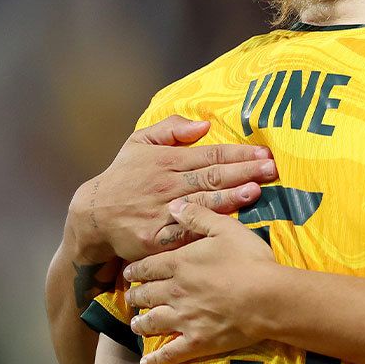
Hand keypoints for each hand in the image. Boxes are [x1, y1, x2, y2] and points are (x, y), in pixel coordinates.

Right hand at [64, 115, 277, 263]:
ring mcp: (162, 213)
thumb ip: (171, 129)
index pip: (209, 155)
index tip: (263, 153)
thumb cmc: (123, 176)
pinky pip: (185, 234)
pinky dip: (205, 230)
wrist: (93, 215)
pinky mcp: (155, 239)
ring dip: (230, 198)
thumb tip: (204, 124)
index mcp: (167, 161)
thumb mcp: (139, 142)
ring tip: (255, 191)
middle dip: (243, 172)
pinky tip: (227, 226)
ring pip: (201, 204)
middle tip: (271, 169)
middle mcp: (166, 185)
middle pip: (211, 178)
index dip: (238, 154)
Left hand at [123, 199, 279, 363]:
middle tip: (131, 297)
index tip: (128, 274)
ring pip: (152, 322)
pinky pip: (170, 353)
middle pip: (145, 295)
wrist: (268, 297)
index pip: (147, 267)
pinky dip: (156, 360)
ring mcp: (184, 319)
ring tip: (136, 324)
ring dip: (141, 323)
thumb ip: (198, 216)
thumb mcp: (226, 229)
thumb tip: (173, 206)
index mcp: (179, 264)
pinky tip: (146, 363)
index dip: (135, 271)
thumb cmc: (250, 259)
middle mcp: (175, 293)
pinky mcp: (197, 341)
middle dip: (135, 296)